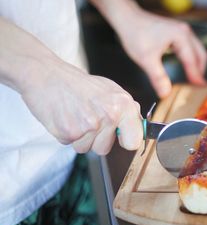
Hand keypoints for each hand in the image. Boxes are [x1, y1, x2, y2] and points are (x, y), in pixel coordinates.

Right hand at [20, 58, 142, 154]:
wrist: (48, 75)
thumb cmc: (80, 84)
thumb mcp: (111, 90)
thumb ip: (127, 109)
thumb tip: (140, 127)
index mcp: (123, 105)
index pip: (134, 141)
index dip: (126, 141)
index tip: (121, 137)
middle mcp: (109, 115)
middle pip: (105, 148)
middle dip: (96, 138)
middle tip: (87, 118)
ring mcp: (89, 125)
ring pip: (87, 148)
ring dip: (80, 138)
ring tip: (76, 116)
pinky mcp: (69, 132)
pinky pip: (70, 144)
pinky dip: (67, 135)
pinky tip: (66, 117)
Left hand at [117, 7, 206, 97]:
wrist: (127, 17)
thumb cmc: (135, 35)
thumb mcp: (146, 59)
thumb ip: (158, 77)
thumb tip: (166, 93)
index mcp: (181, 36)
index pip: (192, 61)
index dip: (196, 76)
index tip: (202, 89)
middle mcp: (185, 32)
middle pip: (200, 55)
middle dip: (200, 71)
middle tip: (198, 87)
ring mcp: (182, 30)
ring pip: (197, 51)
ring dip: (197, 65)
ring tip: (194, 80)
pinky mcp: (177, 32)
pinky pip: (190, 48)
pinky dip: (191, 59)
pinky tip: (187, 68)